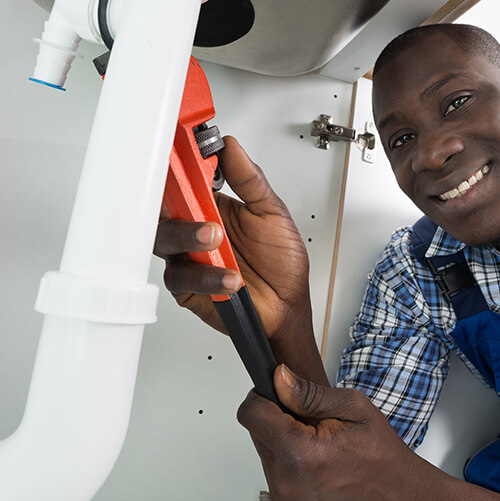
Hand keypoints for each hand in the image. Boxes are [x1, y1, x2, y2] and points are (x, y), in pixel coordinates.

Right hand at [154, 136, 310, 342]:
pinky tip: (230, 277)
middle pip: (167, 206)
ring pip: (166, 239)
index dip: (183, 163)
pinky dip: (205, 275)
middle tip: (198, 199)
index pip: (189, 178)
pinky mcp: (187, 285)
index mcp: (215, 206)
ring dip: (189, 237)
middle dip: (177, 200)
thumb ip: (249, 180)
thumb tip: (230, 147)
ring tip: (216, 239)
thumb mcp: (272, 213)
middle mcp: (197, 228)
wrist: (286, 307)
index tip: (187, 151)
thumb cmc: (281, 264)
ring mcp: (190, 256)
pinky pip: (182, 276)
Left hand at [237, 365, 432, 500]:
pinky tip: (314, 457)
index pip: (252, 414)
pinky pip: (273, 469)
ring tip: (317, 441)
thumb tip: (279, 377)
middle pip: (255, 431)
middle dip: (277, 417)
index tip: (281, 393)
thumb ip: (309, 394)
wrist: (395, 493)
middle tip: (311, 420)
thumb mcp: (353, 408)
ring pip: (264, 449)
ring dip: (283, 438)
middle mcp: (287, 481)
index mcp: (303, 454)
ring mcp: (285, 497)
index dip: (264, 395)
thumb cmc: (380, 454)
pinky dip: (288, 458)